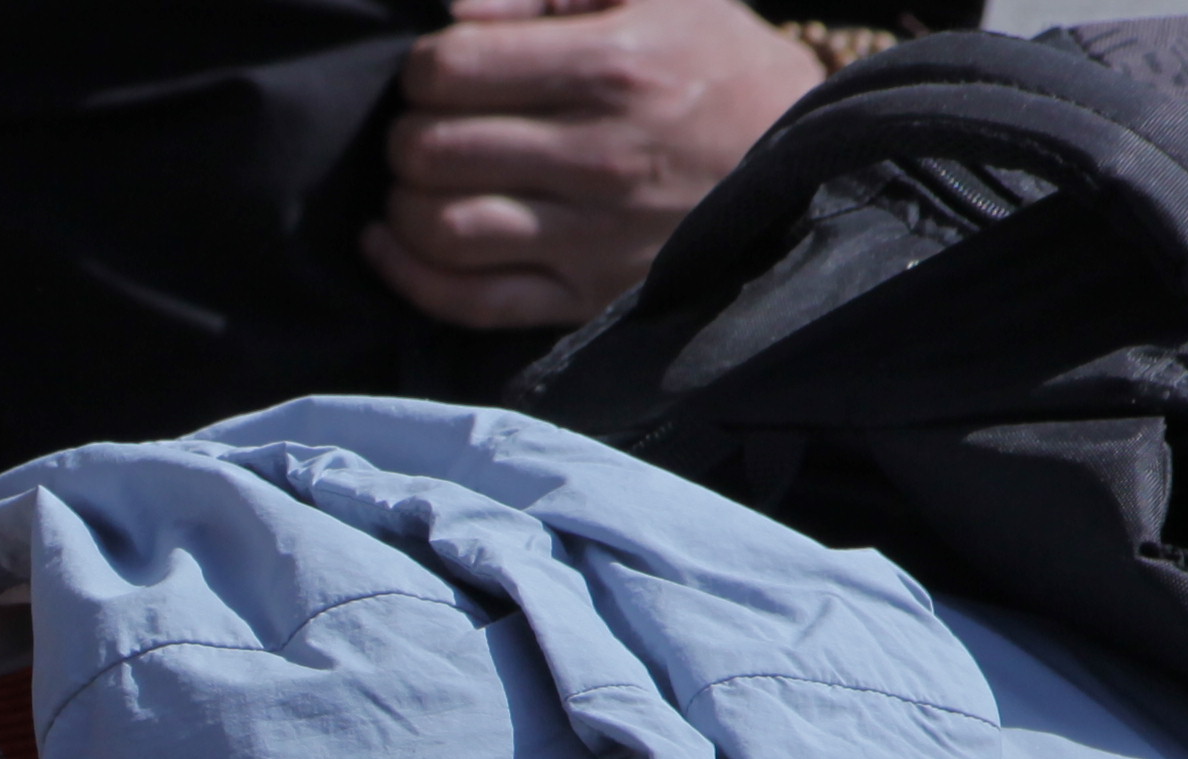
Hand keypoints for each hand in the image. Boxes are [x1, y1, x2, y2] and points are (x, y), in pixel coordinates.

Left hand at [366, 0, 824, 330]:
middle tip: (426, 126)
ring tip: (416, 180)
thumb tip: (455, 10)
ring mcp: (590, 233)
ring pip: (439, 228)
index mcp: (609, 66)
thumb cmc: (715, 62)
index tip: (442, 71)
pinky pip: (469, 300)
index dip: (425, 68)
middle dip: (408, 133)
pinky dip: (410, 275)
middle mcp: (596, 154)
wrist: (797, 157)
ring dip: (401, 204)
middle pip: (431, 150)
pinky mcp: (586, 294)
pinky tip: (390, 243)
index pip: (451, 70)